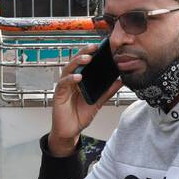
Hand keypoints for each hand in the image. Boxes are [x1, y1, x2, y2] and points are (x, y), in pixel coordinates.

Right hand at [47, 42, 122, 156]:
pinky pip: (63, 84)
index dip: (90, 53)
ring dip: (77, 62)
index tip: (100, 46)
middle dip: (83, 53)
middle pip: (75, 62)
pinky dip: (70, 79)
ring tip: (87, 58)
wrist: (70, 131)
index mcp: (79, 80)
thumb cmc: (80, 115)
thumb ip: (107, 91)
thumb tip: (120, 80)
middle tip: (93, 47)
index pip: (84, 63)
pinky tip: (78, 77)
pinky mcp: (58, 95)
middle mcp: (70, 81)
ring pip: (68, 69)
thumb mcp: (98, 102)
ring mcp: (64, 87)